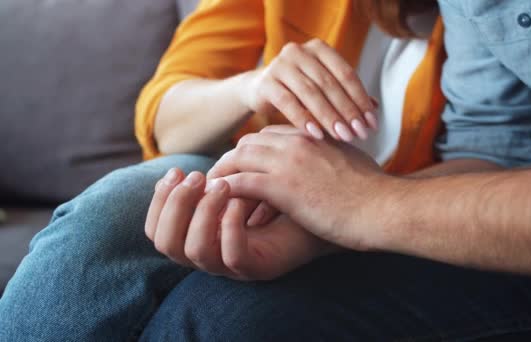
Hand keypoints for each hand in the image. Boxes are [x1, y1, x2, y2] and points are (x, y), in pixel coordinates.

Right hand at [144, 168, 333, 280]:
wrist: (323, 210)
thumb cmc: (282, 193)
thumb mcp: (239, 183)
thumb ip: (210, 182)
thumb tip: (178, 170)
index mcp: (200, 235)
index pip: (157, 228)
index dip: (159, 200)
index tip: (175, 171)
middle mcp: (211, 254)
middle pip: (166, 243)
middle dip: (175, 206)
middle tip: (196, 178)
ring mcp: (233, 265)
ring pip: (194, 251)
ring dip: (202, 213)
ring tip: (220, 185)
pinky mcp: (259, 268)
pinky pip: (231, 255)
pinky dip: (230, 226)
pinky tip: (237, 203)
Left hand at [207, 126, 387, 250]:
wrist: (384, 208)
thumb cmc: (375, 192)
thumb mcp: (355, 162)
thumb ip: (338, 153)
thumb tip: (340, 159)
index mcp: (313, 136)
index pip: (270, 134)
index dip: (254, 150)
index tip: (245, 164)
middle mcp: (297, 142)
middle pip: (249, 142)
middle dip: (232, 158)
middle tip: (220, 176)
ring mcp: (288, 162)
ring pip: (239, 158)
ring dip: (222, 173)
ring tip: (210, 190)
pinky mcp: (282, 186)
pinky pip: (240, 183)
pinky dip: (225, 191)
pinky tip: (218, 202)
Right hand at [240, 38, 377, 141]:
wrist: (259, 90)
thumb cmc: (298, 90)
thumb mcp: (323, 89)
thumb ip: (347, 94)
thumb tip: (376, 108)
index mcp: (319, 49)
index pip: (346, 74)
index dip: (361, 100)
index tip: (372, 123)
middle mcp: (299, 52)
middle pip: (329, 84)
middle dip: (347, 111)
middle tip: (360, 134)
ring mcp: (280, 65)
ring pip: (310, 93)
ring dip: (329, 117)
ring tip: (343, 136)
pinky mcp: (266, 82)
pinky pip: (288, 103)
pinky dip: (304, 120)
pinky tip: (317, 135)